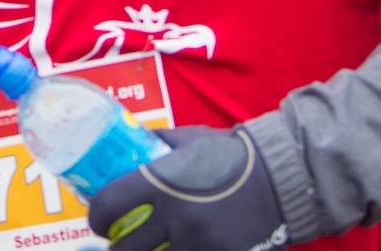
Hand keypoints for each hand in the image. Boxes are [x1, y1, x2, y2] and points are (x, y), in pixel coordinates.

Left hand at [88, 126, 286, 250]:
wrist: (283, 179)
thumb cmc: (233, 155)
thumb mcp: (191, 140)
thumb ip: (160, 143)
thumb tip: (133, 141)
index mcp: (161, 183)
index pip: (109, 206)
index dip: (97, 218)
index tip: (99, 221)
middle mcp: (174, 218)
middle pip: (125, 250)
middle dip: (119, 248)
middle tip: (122, 242)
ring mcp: (198, 244)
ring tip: (154, 247)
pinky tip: (185, 249)